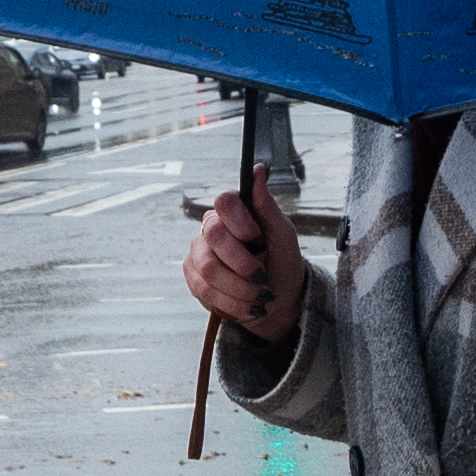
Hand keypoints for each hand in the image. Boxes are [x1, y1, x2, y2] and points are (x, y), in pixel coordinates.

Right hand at [185, 184, 304, 339]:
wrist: (276, 297)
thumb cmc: (281, 260)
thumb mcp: (282, 234)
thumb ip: (266, 204)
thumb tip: (258, 169)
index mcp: (233, 211)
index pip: (225, 202)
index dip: (242, 224)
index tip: (259, 241)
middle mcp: (210, 227)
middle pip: (214, 235)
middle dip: (242, 262)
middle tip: (262, 277)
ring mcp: (198, 252)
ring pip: (208, 268)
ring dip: (239, 288)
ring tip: (258, 296)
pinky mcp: (192, 276)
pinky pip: (203, 289)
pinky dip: (230, 302)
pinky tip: (245, 305)